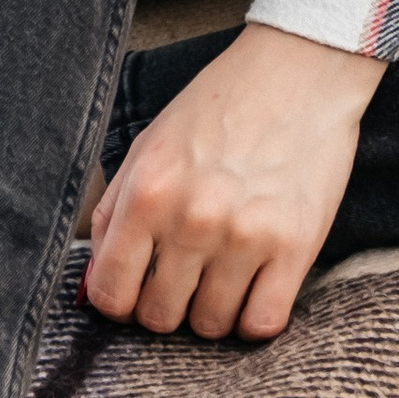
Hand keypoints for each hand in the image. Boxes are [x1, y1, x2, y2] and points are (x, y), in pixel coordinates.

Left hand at [85, 19, 383, 343]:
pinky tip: (256, 288)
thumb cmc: (220, 106)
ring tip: (223, 275)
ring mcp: (245, 236)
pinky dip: (255, 317)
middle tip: (185, 278)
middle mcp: (192, 218)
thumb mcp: (150, 145)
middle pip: (160, 316)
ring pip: (211, 326)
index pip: (109, 293)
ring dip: (213, 310)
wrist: (300, 71)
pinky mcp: (295, 246)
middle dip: (167, 305)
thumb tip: (98, 280)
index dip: (118, 301)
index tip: (136, 290)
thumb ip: (115, 212)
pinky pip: (262, 324)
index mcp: (148, 191)